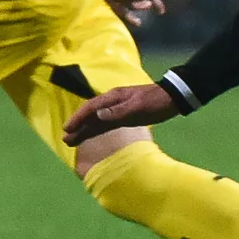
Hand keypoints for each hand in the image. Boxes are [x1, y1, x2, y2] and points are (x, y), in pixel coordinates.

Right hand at [64, 83, 178, 145]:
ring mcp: (117, 110)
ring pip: (96, 121)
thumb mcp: (138, 107)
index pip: (91, 108)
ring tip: (71, 141)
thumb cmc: (155, 101)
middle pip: (90, 115)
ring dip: (84, 130)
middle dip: (77, 127)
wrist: (173, 99)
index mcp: (113, 97)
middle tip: (65, 140)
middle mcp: (112, 103)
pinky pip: (105, 125)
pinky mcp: (123, 117)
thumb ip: (118, 112)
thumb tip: (98, 115)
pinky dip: (95, 130)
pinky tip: (88, 137)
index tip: (67, 128)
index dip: (78, 118)